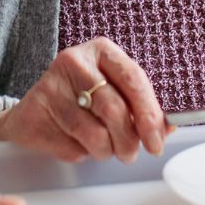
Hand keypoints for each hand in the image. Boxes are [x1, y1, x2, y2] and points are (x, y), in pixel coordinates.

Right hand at [0, 37, 169, 162]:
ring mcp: (52, 85)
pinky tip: (74, 142)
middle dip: (128, 140)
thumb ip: (140, 106)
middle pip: (114, 109)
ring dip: (105, 151)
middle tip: (130, 154)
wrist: (35, 110)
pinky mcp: (35, 111)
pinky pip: (71, 146)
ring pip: (94, 133)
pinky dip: (80, 153)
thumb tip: (168, 128)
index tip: (156, 141)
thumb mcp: (112, 91)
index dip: (149, 114)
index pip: (134, 79)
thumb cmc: (81, 100)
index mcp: (101, 50)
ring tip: (102, 148)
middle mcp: (74, 61)